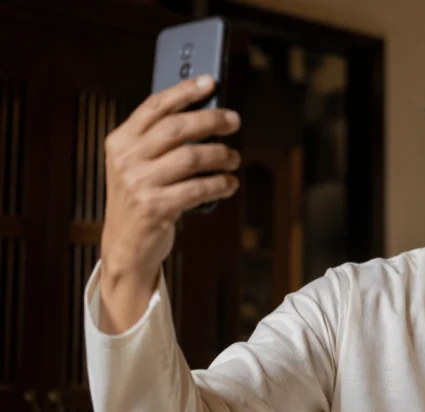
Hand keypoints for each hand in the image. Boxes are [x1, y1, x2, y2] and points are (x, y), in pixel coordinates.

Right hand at [98, 75, 240, 331]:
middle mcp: (126, 160)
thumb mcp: (139, 164)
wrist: (126, 245)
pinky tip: (229, 183)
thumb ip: (161, 140)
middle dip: (211, 120)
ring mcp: (138, 184)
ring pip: (191, 157)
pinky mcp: (155, 207)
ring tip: (233, 159)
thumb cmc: (142, 198)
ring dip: (220, 156)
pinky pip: (198, 188)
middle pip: (177, 128)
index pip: (155, 106)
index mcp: (120, 141)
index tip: (210, 82)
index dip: (184, 91)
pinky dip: (220, 184)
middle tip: (233, 120)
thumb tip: (206, 113)